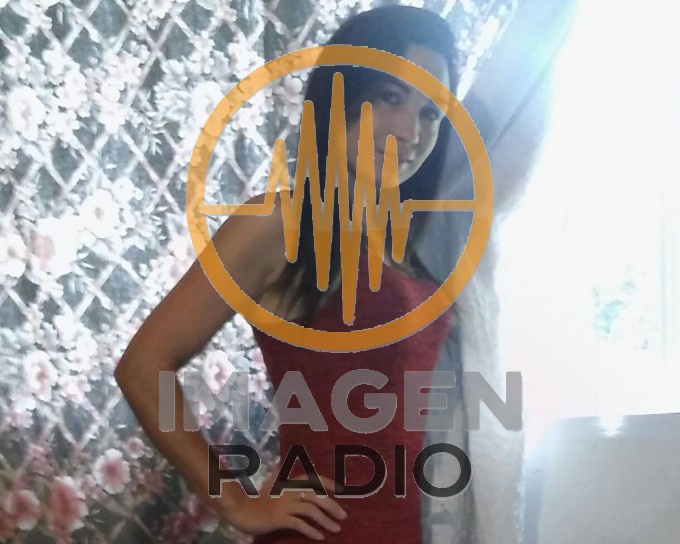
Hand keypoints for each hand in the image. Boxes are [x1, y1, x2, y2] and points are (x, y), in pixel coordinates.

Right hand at [225, 466, 347, 540]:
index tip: (341, 490)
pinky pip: (299, 524)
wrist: (242, 511)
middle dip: (332, 506)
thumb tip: (279, 462)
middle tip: (344, 516)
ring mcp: (284, 505)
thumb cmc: (258, 499)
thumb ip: (278, 474)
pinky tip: (319, 537)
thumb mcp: (271, 484)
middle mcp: (289, 491)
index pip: (313, 478)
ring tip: (335, 529)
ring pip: (310, 511)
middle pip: (316, 496)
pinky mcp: (279, 518)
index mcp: (289, 482)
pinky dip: (311, 531)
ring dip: (325, 521)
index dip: (328, 483)